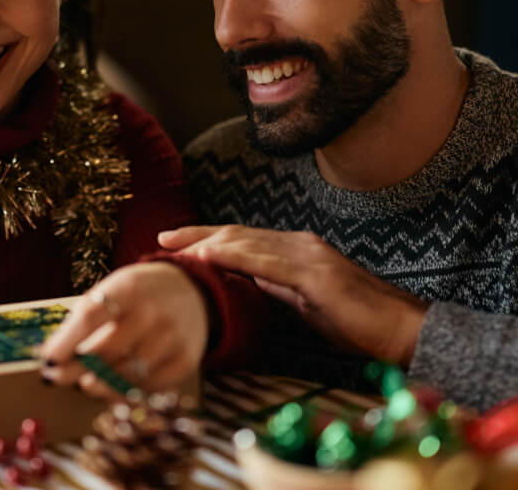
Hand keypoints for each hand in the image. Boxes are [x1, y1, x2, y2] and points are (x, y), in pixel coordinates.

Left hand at [39, 262, 207, 397]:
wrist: (193, 289)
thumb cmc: (141, 292)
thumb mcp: (114, 288)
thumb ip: (85, 317)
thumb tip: (52, 355)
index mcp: (129, 287)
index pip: (91, 316)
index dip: (66, 341)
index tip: (48, 359)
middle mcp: (152, 311)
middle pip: (106, 351)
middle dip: (76, 369)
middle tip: (57, 377)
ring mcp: (172, 337)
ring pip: (127, 375)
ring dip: (100, 384)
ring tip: (86, 383)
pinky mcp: (186, 359)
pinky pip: (150, 387)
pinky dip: (128, 391)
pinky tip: (114, 386)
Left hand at [159, 225, 428, 366]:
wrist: (402, 330)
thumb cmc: (356, 320)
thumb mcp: (304, 300)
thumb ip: (274, 285)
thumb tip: (243, 279)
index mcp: (295, 249)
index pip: (241, 239)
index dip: (206, 238)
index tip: (176, 243)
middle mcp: (298, 244)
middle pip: (237, 235)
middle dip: (196, 235)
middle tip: (162, 239)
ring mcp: (307, 256)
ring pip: (247, 243)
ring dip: (207, 243)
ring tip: (176, 247)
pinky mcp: (315, 275)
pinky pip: (266, 263)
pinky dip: (234, 258)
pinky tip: (210, 258)